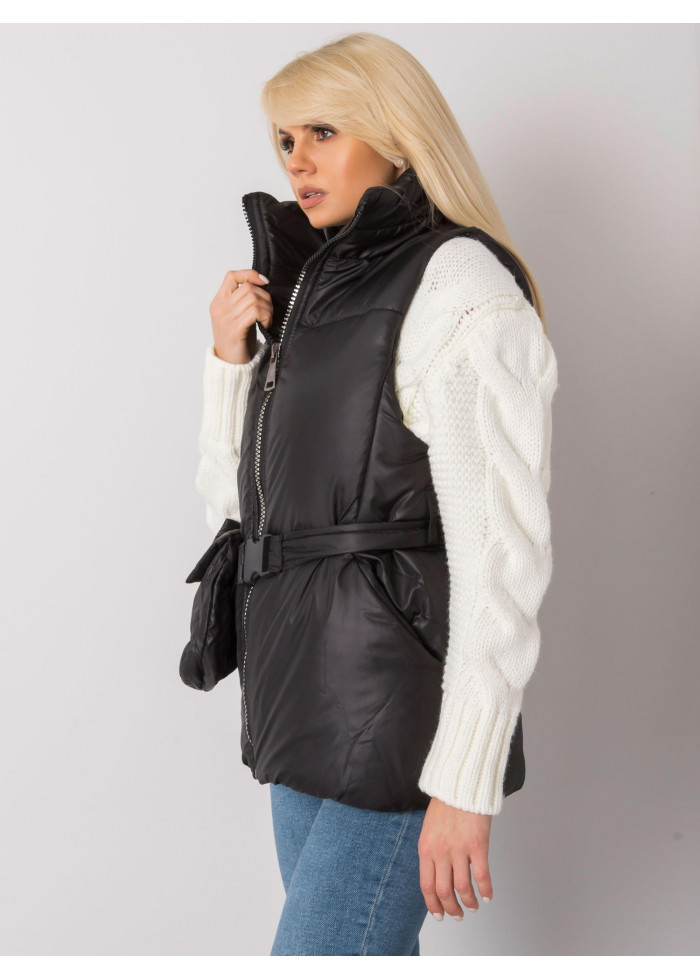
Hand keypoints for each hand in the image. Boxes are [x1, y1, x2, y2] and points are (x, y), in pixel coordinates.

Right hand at [209, 268, 271, 363]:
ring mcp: (225, 319)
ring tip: (266, 320)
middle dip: (265, 297)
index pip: (231, 276)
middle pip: (248, 287)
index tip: (264, 282)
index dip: (250, 274)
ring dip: (267, 308)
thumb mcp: (237, 317)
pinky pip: (255, 311)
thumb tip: (262, 284)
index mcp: (218, 303)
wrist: (230, 366)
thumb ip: (243, 301)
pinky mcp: (234, 329)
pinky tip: (265, 325)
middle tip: (268, 311)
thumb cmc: (238, 342)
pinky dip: (265, 316)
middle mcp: (219, 308)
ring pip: (253, 298)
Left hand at [417, 797, 492, 919]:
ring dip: (469, 902)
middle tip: (458, 915)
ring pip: (462, 888)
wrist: (459, 784)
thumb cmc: (445, 805)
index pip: (426, 886)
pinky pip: (482, 875)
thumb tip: (439, 875)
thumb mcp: (429, 830)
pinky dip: (486, 890)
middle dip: (451, 908)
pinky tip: (488, 896)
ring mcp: (459, 849)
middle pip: (444, 891)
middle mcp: (440, 852)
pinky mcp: (478, 845)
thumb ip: (433, 852)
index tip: (439, 915)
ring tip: (473, 907)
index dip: (433, 905)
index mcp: (425, 848)